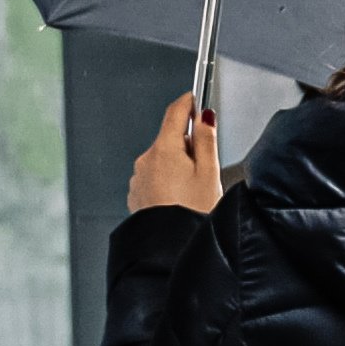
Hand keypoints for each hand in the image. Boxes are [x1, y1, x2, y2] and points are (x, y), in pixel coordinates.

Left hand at [126, 94, 226, 218]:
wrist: (170, 248)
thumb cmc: (191, 215)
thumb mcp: (208, 173)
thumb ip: (206, 140)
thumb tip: (204, 116)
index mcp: (163, 150)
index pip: (174, 113)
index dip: (187, 102)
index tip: (195, 97)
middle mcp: (145, 160)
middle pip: (169, 139)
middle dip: (187, 145)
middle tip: (206, 165)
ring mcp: (137, 178)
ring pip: (161, 160)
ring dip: (177, 166)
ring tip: (193, 190)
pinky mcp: (136, 194)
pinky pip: (154, 178)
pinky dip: (167, 182)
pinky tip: (179, 199)